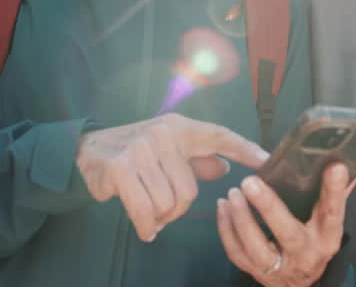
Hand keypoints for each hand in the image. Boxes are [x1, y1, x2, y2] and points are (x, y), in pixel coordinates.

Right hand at [75, 113, 268, 241]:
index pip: (219, 136)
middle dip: (177, 210)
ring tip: (149, 211)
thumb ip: (197, 160)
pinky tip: (146, 228)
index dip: (245, 149)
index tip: (267, 162)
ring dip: (159, 217)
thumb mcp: (168, 151)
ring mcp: (142, 149)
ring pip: (168, 203)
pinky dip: (146, 225)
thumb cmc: (134, 152)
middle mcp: (163, 133)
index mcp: (180, 128)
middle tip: (163, 210)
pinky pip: (145, 210)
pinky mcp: (122, 168)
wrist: (88, 150)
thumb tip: (223, 167)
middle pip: (190, 190)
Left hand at [217, 163, 354, 286]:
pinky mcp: (256, 272)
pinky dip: (226, 229)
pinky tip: (223, 206)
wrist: (299, 283)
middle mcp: (305, 254)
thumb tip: (348, 163)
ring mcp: (279, 266)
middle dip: (268, 207)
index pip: (332, 212)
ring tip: (233, 192)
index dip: (334, 190)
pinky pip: (237, 252)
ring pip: (256, 246)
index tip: (334, 166)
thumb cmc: (315, 242)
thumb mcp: (328, 223)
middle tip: (250, 181)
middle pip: (287, 232)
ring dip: (241, 217)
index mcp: (327, 237)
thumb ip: (335, 195)